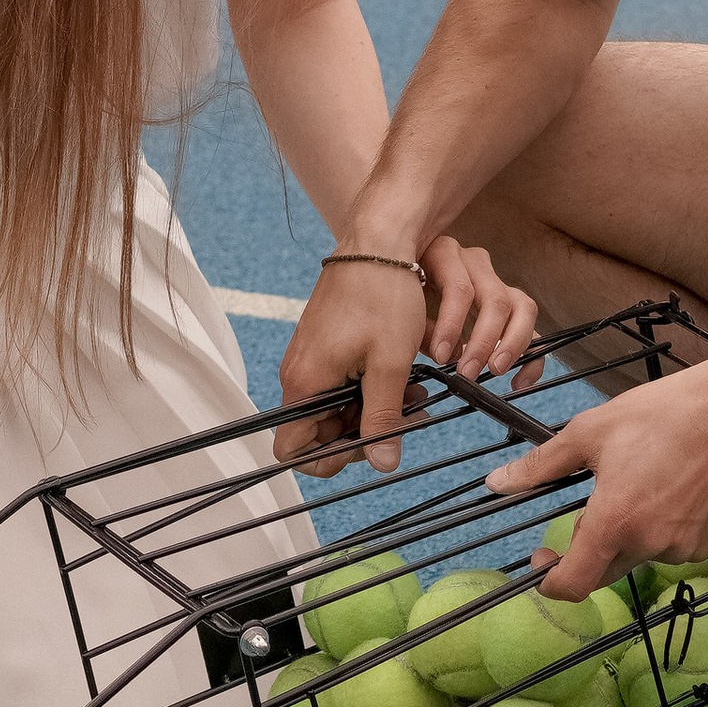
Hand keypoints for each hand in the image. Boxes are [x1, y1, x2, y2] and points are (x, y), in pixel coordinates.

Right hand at [274, 235, 536, 474]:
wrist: (377, 242)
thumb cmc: (381, 295)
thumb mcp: (390, 364)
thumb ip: (384, 418)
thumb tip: (384, 464)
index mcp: (306, 383)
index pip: (293, 450)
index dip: (329, 459)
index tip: (369, 445)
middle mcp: (299, 375)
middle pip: (318, 433)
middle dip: (364, 434)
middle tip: (405, 421)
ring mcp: (311, 360)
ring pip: (336, 409)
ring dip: (373, 411)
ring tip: (414, 398)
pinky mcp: (325, 348)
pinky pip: (342, 385)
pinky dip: (371, 389)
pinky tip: (404, 379)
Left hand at [489, 356, 707, 598]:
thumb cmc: (661, 415)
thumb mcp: (589, 433)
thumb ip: (540, 466)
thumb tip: (497, 483)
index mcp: (615, 522)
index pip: (574, 584)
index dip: (551, 582)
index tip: (542, 562)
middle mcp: (649, 545)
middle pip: (603, 571)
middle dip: (587, 550)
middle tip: (584, 512)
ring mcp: (682, 549)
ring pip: (636, 556)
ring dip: (625, 535)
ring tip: (636, 485)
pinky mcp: (707, 544)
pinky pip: (667, 548)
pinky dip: (657, 530)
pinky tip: (665, 492)